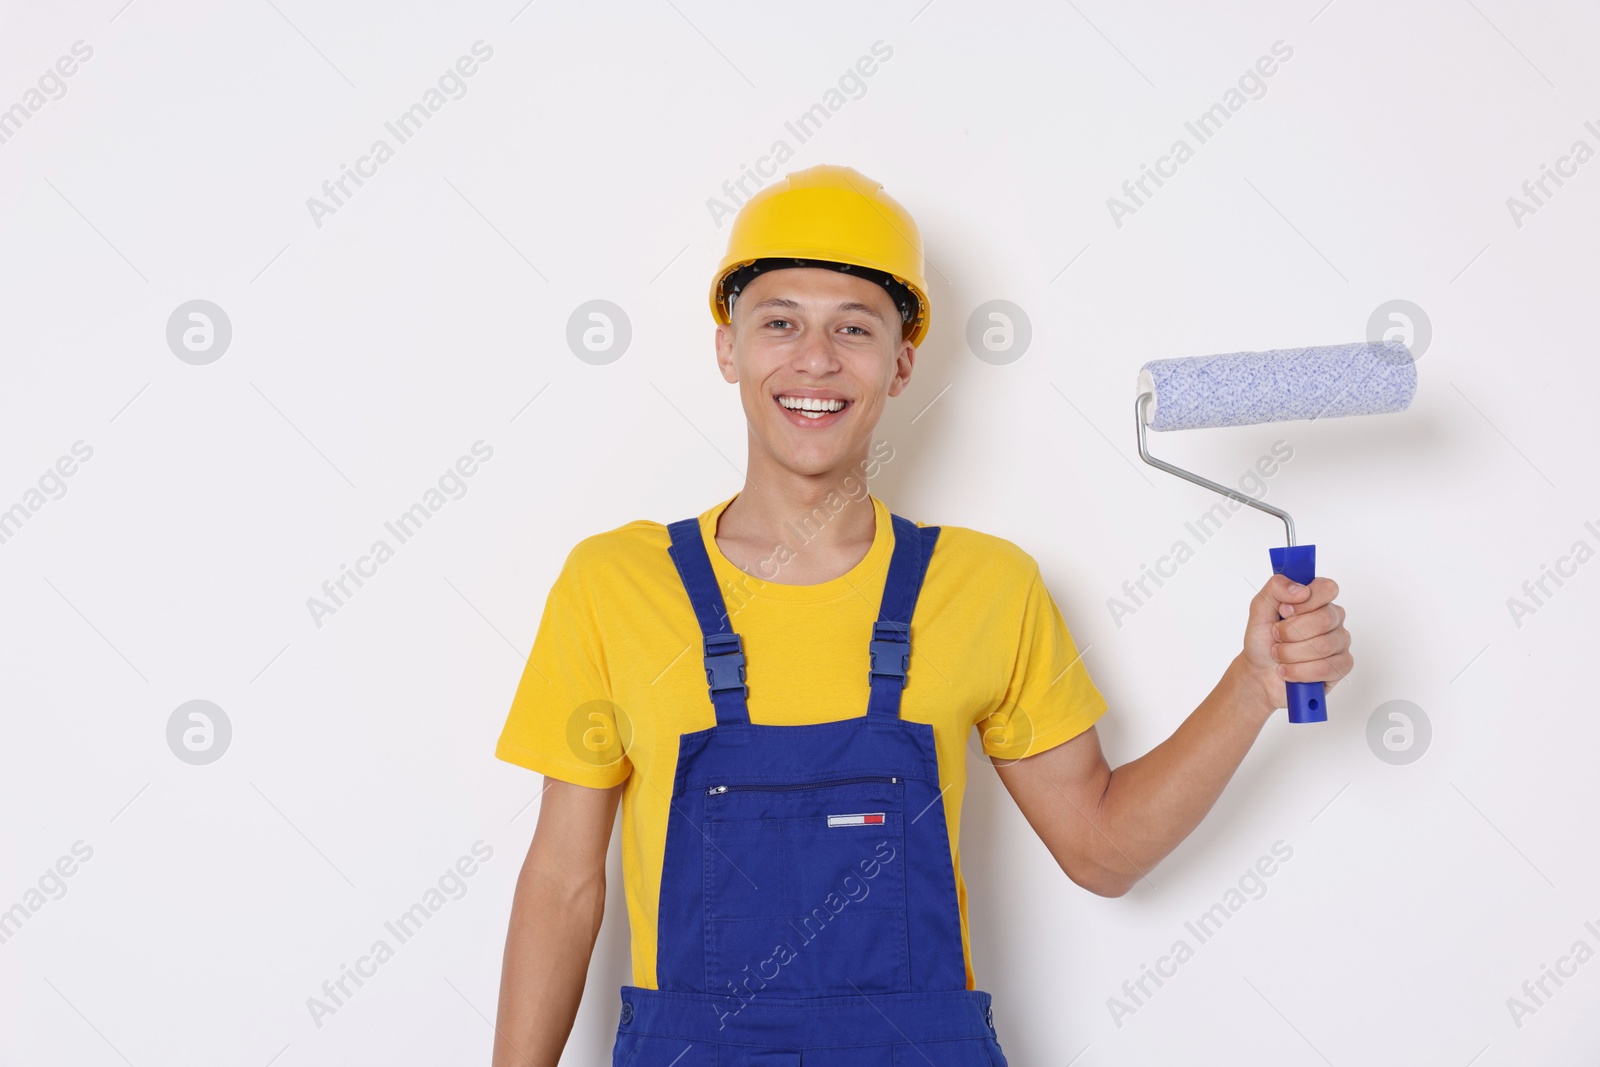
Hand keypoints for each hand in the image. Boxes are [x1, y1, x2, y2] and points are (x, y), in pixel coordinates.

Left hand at [1236, 575, 1352, 714]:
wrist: (1259, 673)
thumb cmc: (1263, 640)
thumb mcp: (1260, 608)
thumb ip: (1276, 588)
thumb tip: (1301, 589)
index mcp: (1316, 599)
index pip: (1327, 589)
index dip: (1304, 602)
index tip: (1284, 611)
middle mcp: (1332, 618)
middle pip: (1324, 619)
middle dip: (1291, 632)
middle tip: (1276, 636)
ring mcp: (1340, 642)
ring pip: (1323, 646)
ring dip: (1291, 653)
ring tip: (1279, 655)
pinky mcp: (1342, 666)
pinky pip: (1327, 667)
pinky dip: (1300, 671)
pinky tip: (1288, 670)